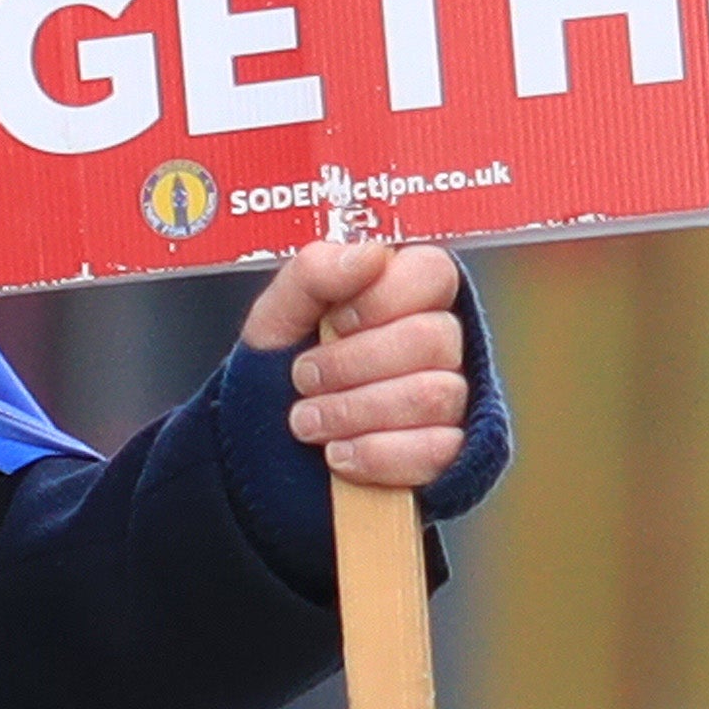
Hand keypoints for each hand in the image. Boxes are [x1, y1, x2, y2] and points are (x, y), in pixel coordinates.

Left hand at [238, 238, 469, 489]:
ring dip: (354, 410)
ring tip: (308, 421)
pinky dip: (375, 454)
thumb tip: (369, 255)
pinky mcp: (445, 454)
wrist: (259, 452)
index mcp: (405, 296)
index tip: (334, 320)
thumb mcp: (277, 316)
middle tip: (304, 377)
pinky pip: (436, 450)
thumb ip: (314, 274)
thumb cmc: (278, 376)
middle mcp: (437, 344)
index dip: (380, 298)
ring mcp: (448, 400)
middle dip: (352, 363)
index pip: (432, 273)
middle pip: (432, 338)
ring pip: (432, 395)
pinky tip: (338, 453)